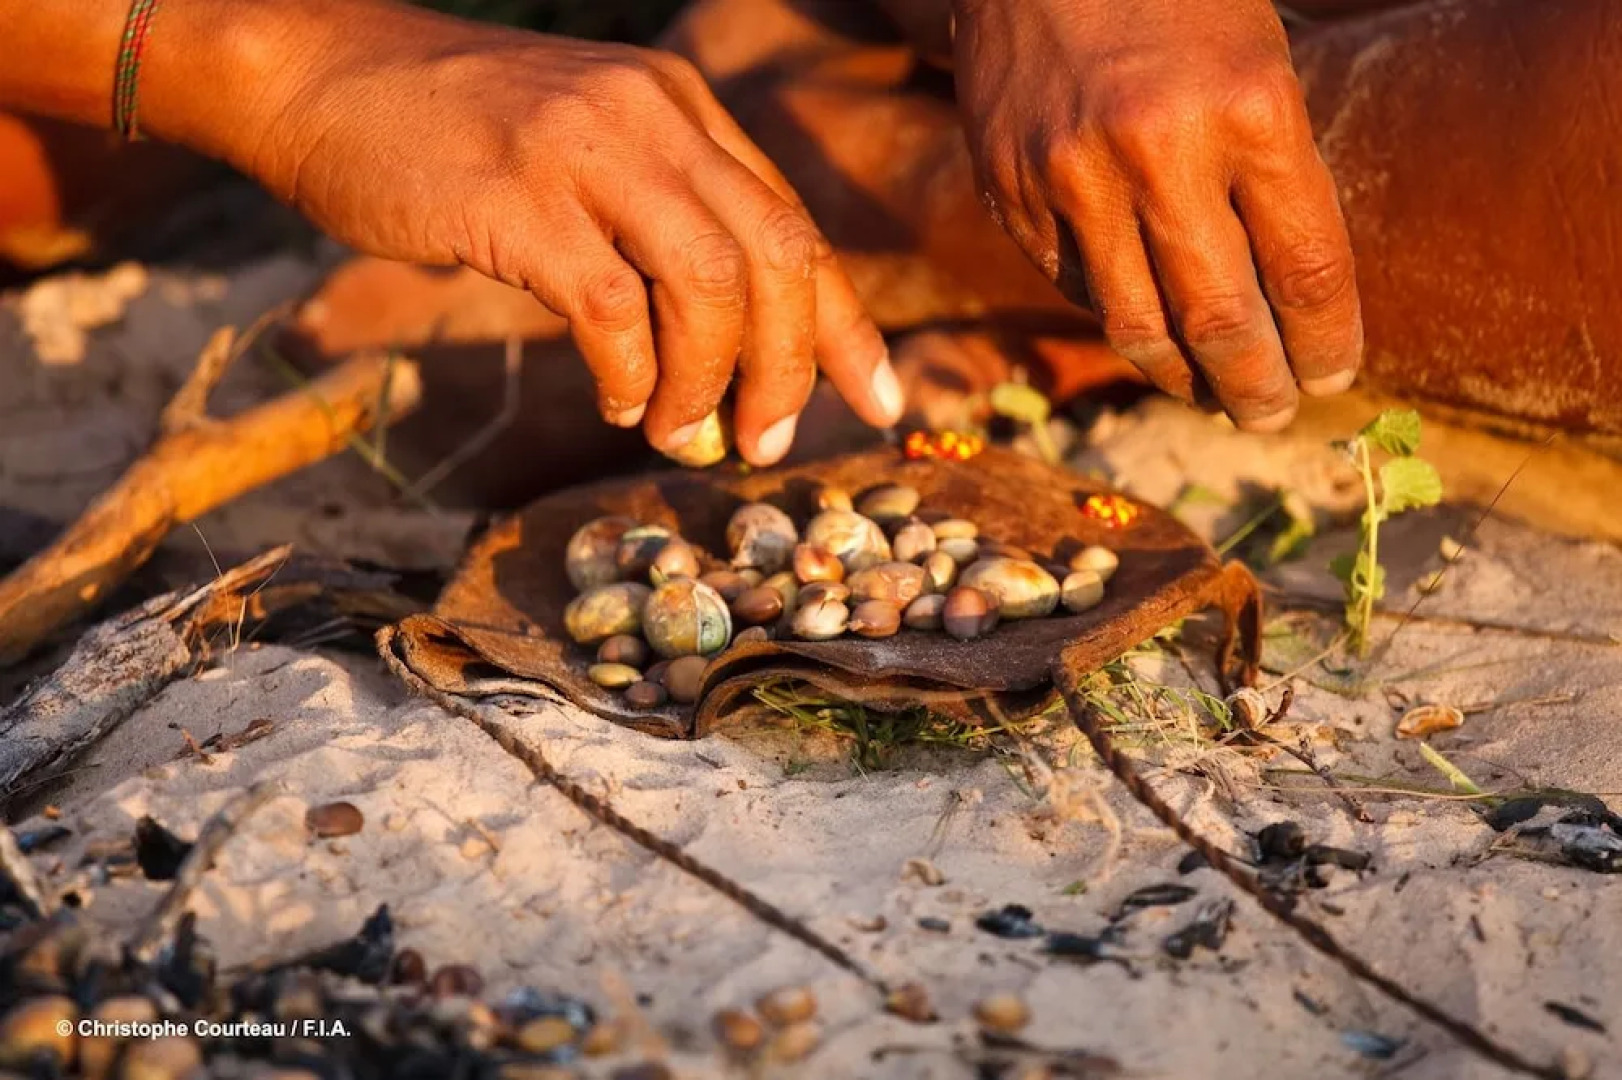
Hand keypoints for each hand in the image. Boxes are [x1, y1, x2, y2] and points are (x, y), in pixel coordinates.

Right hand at [224, 1, 901, 463]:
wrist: (320, 76)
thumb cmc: (450, 138)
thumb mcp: (583, 158)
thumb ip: (654, 229)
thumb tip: (718, 363)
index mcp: (681, 110)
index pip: (794, 227)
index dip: (845, 325)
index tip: (882, 401)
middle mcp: (652, 117)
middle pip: (775, 258)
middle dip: (791, 369)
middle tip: (769, 441)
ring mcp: (587, 150)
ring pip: (710, 286)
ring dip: (712, 382)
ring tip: (686, 434)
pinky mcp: (520, 196)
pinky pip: (612, 309)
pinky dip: (631, 373)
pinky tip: (620, 402)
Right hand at [950, 0, 1362, 430]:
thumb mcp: (1259, 55)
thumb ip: (1275, 169)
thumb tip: (1294, 296)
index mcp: (1250, 105)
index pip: (1307, 269)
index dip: (1328, 341)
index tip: (1335, 376)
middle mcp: (1157, 149)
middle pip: (1220, 319)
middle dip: (1257, 385)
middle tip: (1273, 414)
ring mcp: (1069, 174)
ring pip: (1134, 323)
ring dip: (1181, 375)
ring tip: (1208, 392)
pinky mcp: (1007, 188)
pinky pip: (1070, 286)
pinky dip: (1113, 315)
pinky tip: (1142, 323)